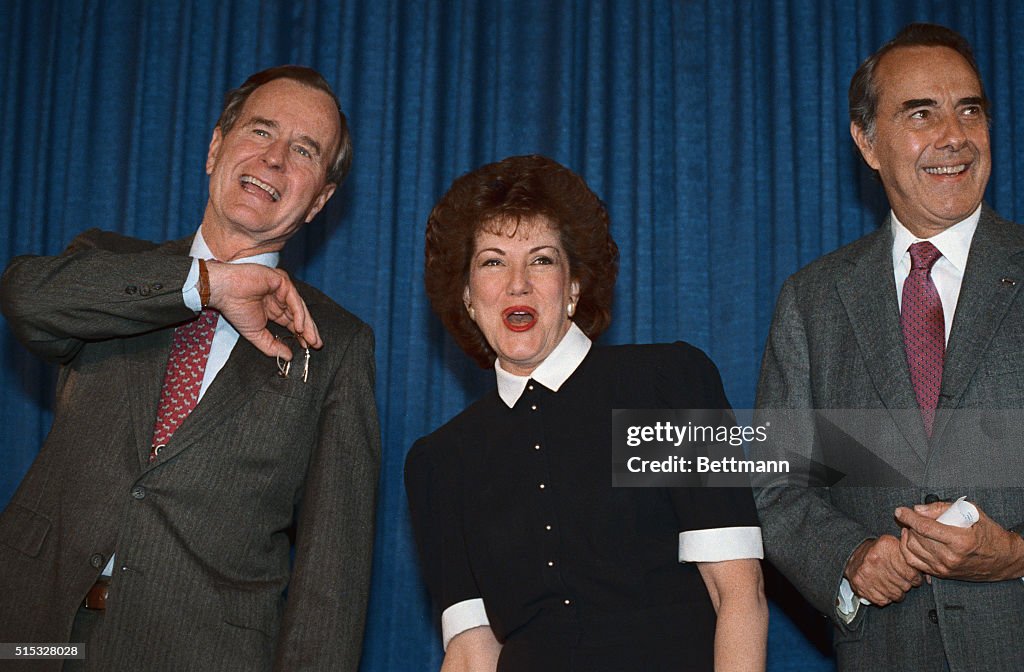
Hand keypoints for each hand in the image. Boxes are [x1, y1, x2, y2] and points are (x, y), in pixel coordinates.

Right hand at [205, 261, 321, 359]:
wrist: (224, 291)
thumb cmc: (236, 309)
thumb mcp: (256, 334)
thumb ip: (272, 346)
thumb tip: (289, 357)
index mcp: (274, 309)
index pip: (293, 322)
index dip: (302, 335)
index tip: (310, 347)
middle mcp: (280, 298)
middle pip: (300, 315)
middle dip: (309, 331)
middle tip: (317, 344)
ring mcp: (282, 288)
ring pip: (300, 307)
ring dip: (306, 324)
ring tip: (310, 339)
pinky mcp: (281, 280)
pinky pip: (293, 299)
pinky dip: (298, 313)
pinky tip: (299, 327)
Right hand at [844, 535, 922, 605]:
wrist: (851, 555)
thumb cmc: (877, 552)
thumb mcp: (894, 545)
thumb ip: (910, 556)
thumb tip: (928, 574)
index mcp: (886, 547)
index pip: (911, 572)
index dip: (916, 578)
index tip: (914, 578)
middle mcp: (876, 560)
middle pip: (904, 585)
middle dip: (906, 585)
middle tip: (902, 581)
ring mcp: (867, 575)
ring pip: (896, 594)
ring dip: (897, 592)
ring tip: (893, 585)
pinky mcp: (862, 587)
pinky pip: (883, 600)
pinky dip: (886, 597)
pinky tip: (884, 589)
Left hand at [896, 502, 1023, 581]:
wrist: (1003, 559)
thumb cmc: (989, 534)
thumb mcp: (972, 513)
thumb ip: (942, 508)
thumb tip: (918, 509)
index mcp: (960, 540)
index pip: (925, 527)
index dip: (909, 517)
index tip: (900, 511)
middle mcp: (950, 557)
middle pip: (917, 538)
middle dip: (909, 525)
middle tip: (911, 517)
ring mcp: (945, 568)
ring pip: (912, 550)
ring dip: (908, 536)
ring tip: (911, 528)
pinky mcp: (941, 574)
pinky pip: (915, 563)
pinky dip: (908, 550)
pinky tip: (911, 541)